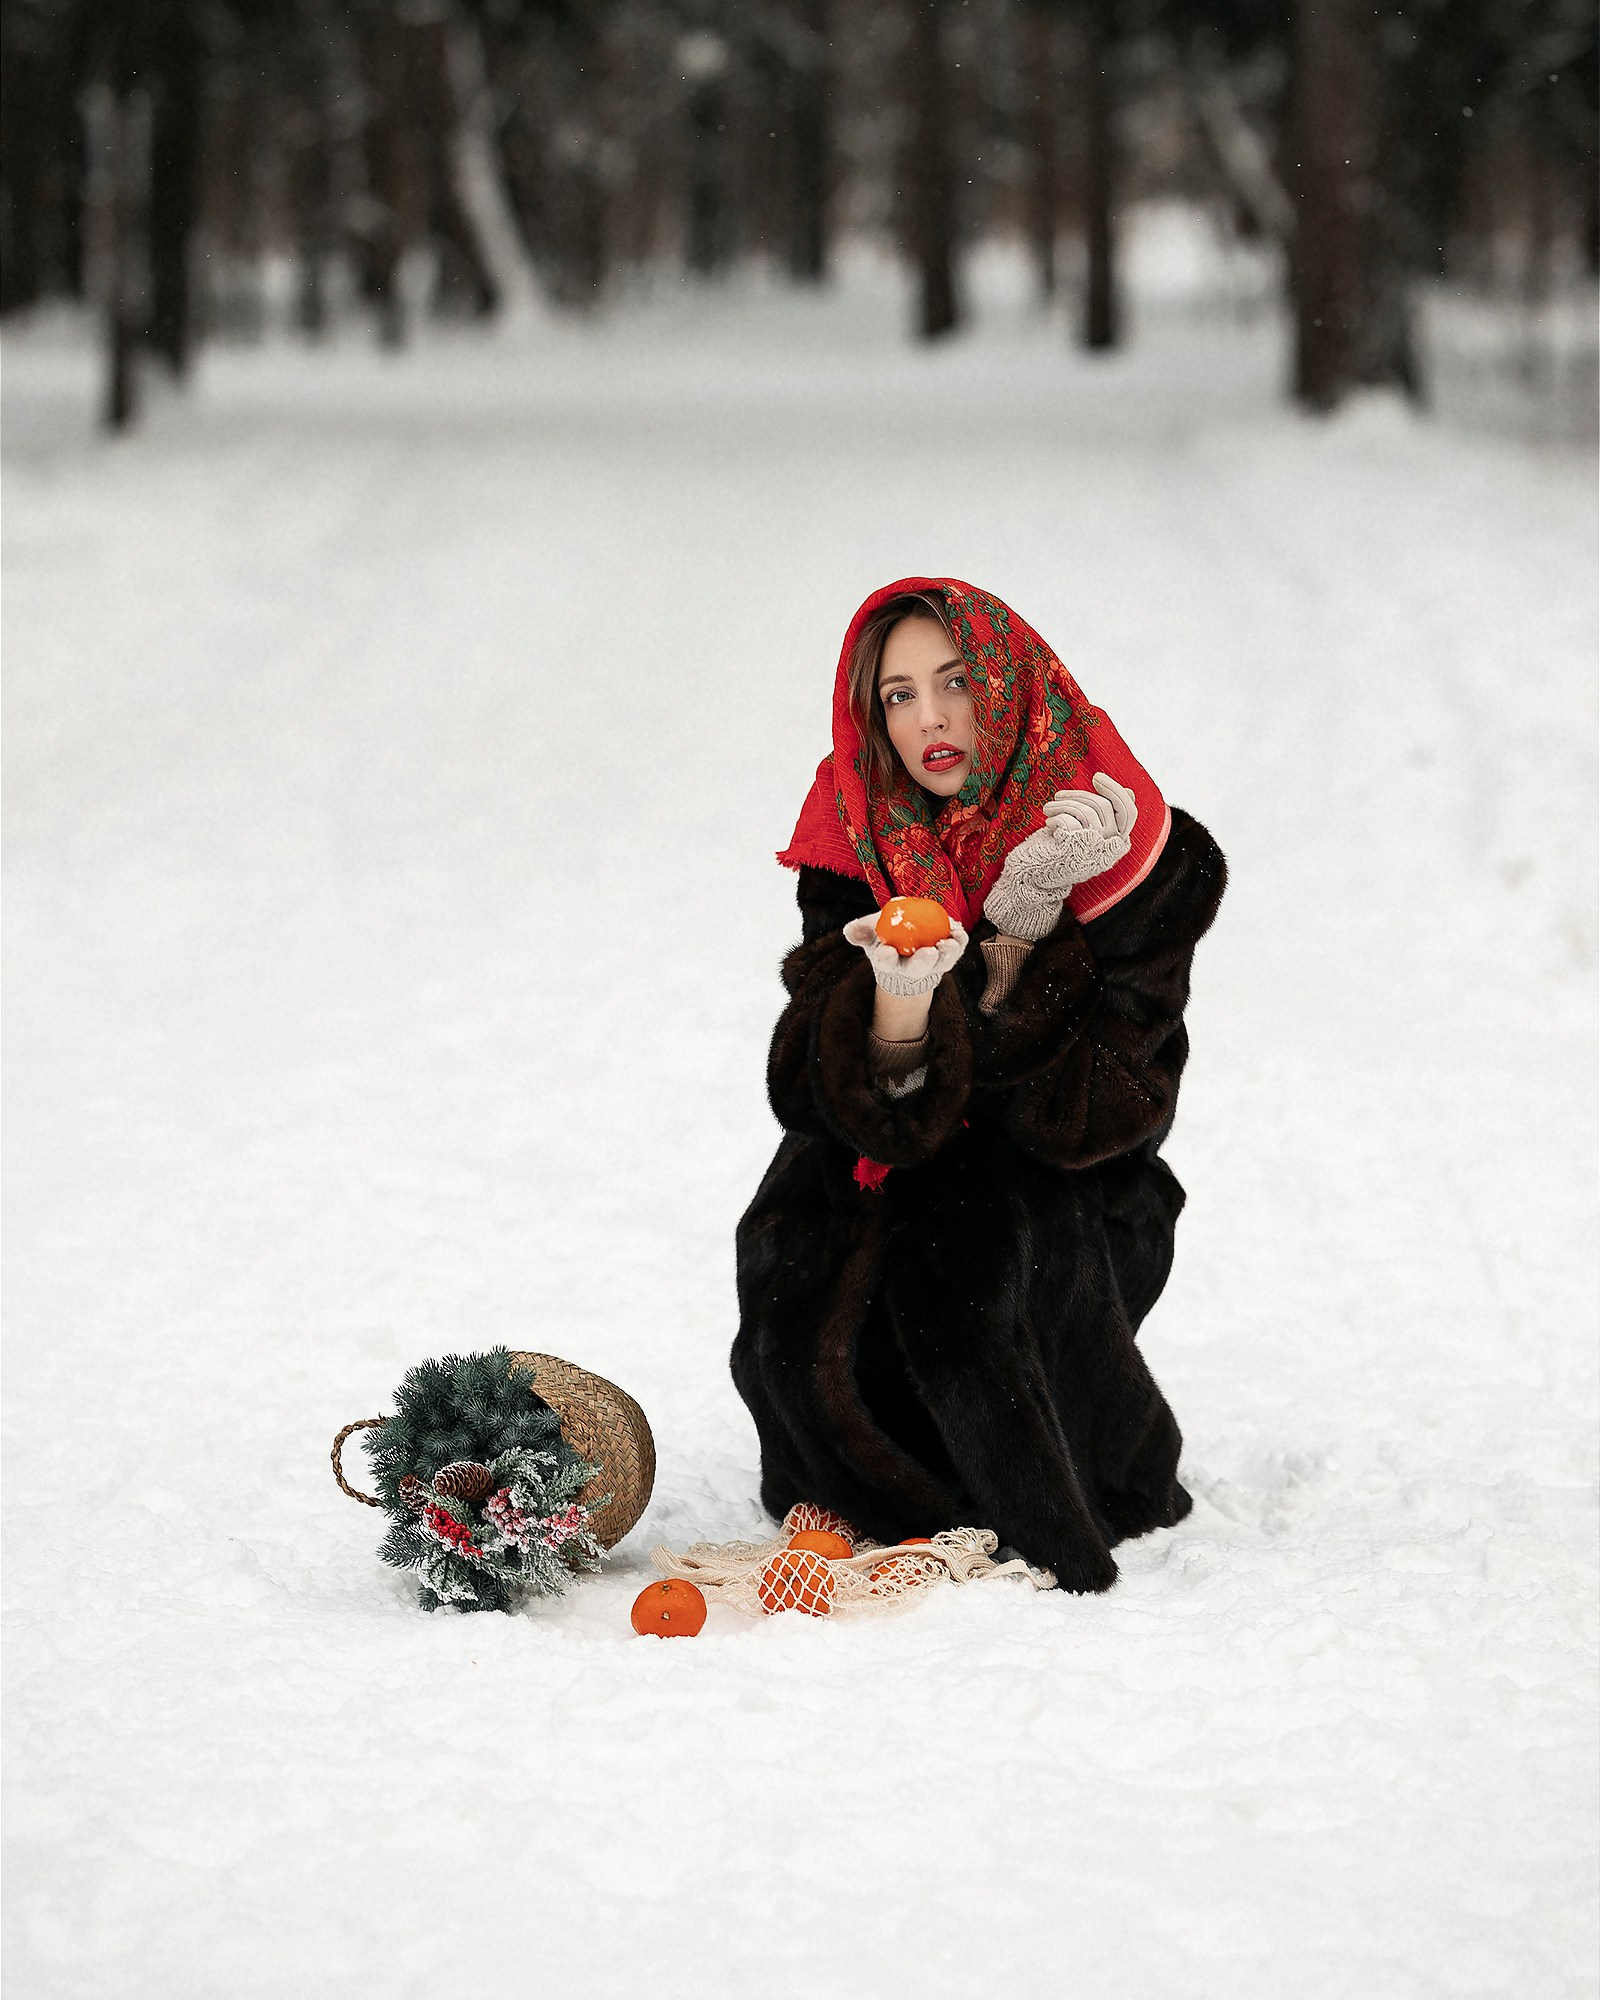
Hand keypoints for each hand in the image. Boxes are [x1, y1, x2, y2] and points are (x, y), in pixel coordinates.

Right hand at [843, 912, 968, 997]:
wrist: (907, 943)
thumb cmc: (887, 937)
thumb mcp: (870, 932)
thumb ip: (860, 931)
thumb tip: (849, 931)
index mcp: (890, 962)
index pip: (886, 962)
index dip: (886, 958)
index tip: (886, 951)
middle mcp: (912, 968)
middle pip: (917, 968)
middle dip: (923, 963)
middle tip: (929, 952)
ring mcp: (933, 964)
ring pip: (942, 963)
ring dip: (948, 954)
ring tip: (950, 942)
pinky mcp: (948, 956)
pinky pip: (957, 950)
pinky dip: (960, 942)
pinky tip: (958, 931)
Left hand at [983, 773, 1137, 939]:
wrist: (1037, 874)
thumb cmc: (1063, 848)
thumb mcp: (1089, 831)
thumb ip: (1106, 815)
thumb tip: (1129, 791)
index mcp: (1117, 842)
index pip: (1128, 811)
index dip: (1115, 790)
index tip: (1096, 777)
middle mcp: (1111, 848)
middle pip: (1103, 805)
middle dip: (1079, 794)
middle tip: (1057, 795)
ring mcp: (1094, 850)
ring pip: (1086, 810)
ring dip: (1062, 804)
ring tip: (1047, 808)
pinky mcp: (1075, 850)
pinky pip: (1070, 820)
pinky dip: (1056, 817)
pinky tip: (1049, 824)